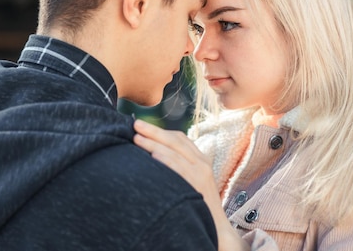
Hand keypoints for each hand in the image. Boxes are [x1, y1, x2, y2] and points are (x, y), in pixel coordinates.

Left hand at [133, 119, 248, 250]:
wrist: (217, 228)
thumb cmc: (199, 207)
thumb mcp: (192, 182)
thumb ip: (179, 168)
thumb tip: (154, 158)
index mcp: (200, 160)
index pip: (180, 138)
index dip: (160, 131)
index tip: (143, 127)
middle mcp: (202, 162)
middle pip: (175, 140)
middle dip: (154, 131)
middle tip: (135, 124)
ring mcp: (201, 173)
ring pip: (174, 151)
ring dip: (153, 143)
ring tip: (136, 139)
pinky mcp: (198, 184)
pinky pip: (179, 168)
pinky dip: (165, 160)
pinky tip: (151, 156)